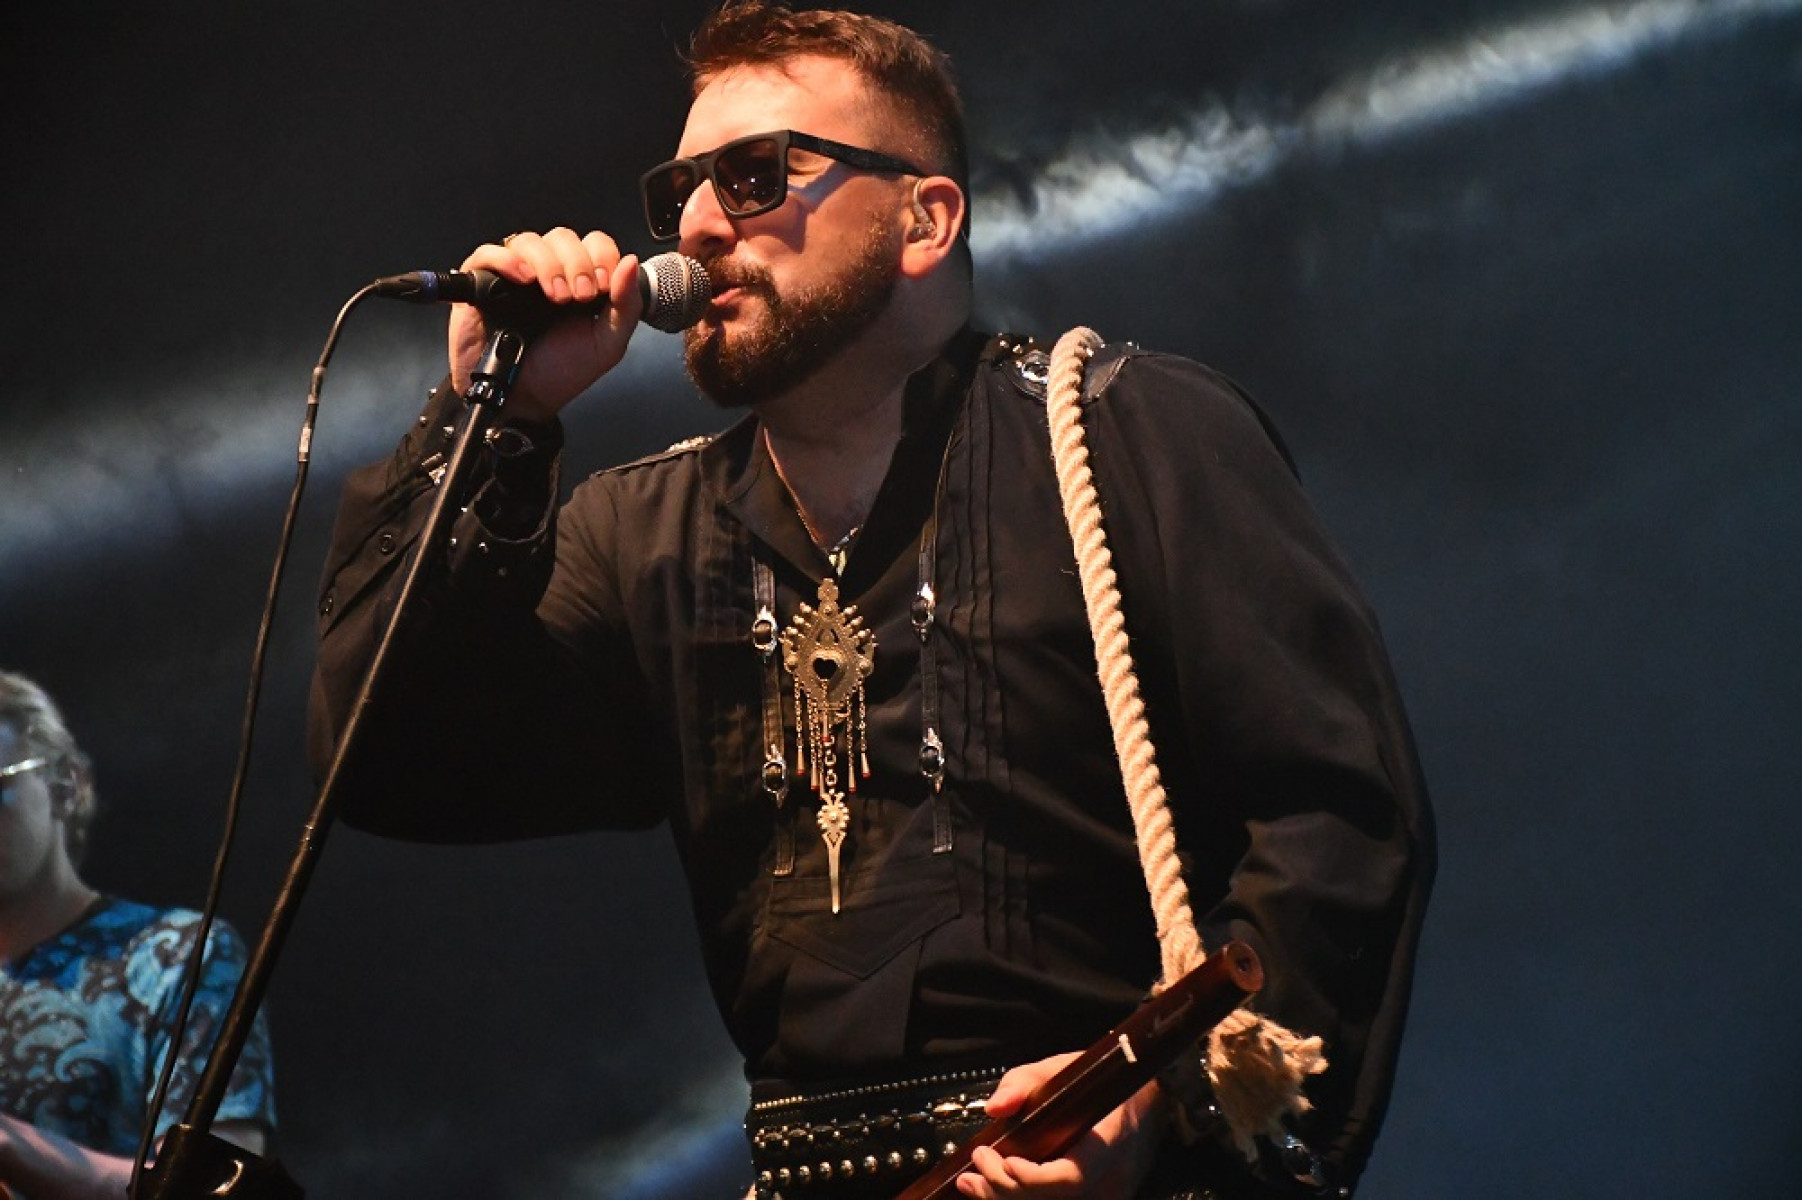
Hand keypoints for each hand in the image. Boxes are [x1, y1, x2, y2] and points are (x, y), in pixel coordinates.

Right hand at [447, 227, 645, 421]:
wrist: (523, 400)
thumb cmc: (561, 373)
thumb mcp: (607, 344)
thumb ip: (626, 306)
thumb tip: (629, 262)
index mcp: (580, 280)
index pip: (593, 243)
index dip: (601, 256)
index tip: (604, 286)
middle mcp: (547, 272)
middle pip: (562, 237)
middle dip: (577, 263)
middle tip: (579, 297)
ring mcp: (513, 275)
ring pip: (529, 241)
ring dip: (548, 264)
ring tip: (555, 297)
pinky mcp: (481, 283)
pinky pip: (489, 254)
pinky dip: (506, 260)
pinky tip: (523, 279)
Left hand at [954, 1052, 1167, 1197]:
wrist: (1141, 1105)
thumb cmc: (1100, 1085)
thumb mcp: (1059, 1069)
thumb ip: (1023, 1083)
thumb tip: (995, 1107)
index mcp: (1107, 1141)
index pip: (1072, 1176)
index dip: (1036, 1178)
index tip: (1005, 1162)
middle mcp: (1109, 1178)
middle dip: (1005, 1188)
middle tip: (976, 1164)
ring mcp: (1105, 1196)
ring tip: (972, 1182)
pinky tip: (995, 1191)